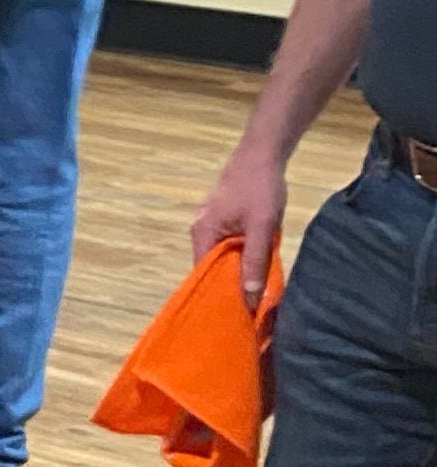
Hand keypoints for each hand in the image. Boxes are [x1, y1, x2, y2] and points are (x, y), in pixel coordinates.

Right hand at [192, 138, 287, 306]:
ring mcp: (212, 223)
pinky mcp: (224, 218)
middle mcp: (201, 231)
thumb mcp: (261, 227)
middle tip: (250, 308)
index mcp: (203, 234)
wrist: (264, 152)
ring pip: (223, 256)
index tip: (236, 314)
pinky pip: (230, 245)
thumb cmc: (260, 188)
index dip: (219, 294)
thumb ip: (255, 262)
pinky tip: (258, 265)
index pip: (204, 274)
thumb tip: (250, 297)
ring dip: (239, 271)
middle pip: (213, 267)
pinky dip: (242, 257)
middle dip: (230, 285)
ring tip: (256, 292)